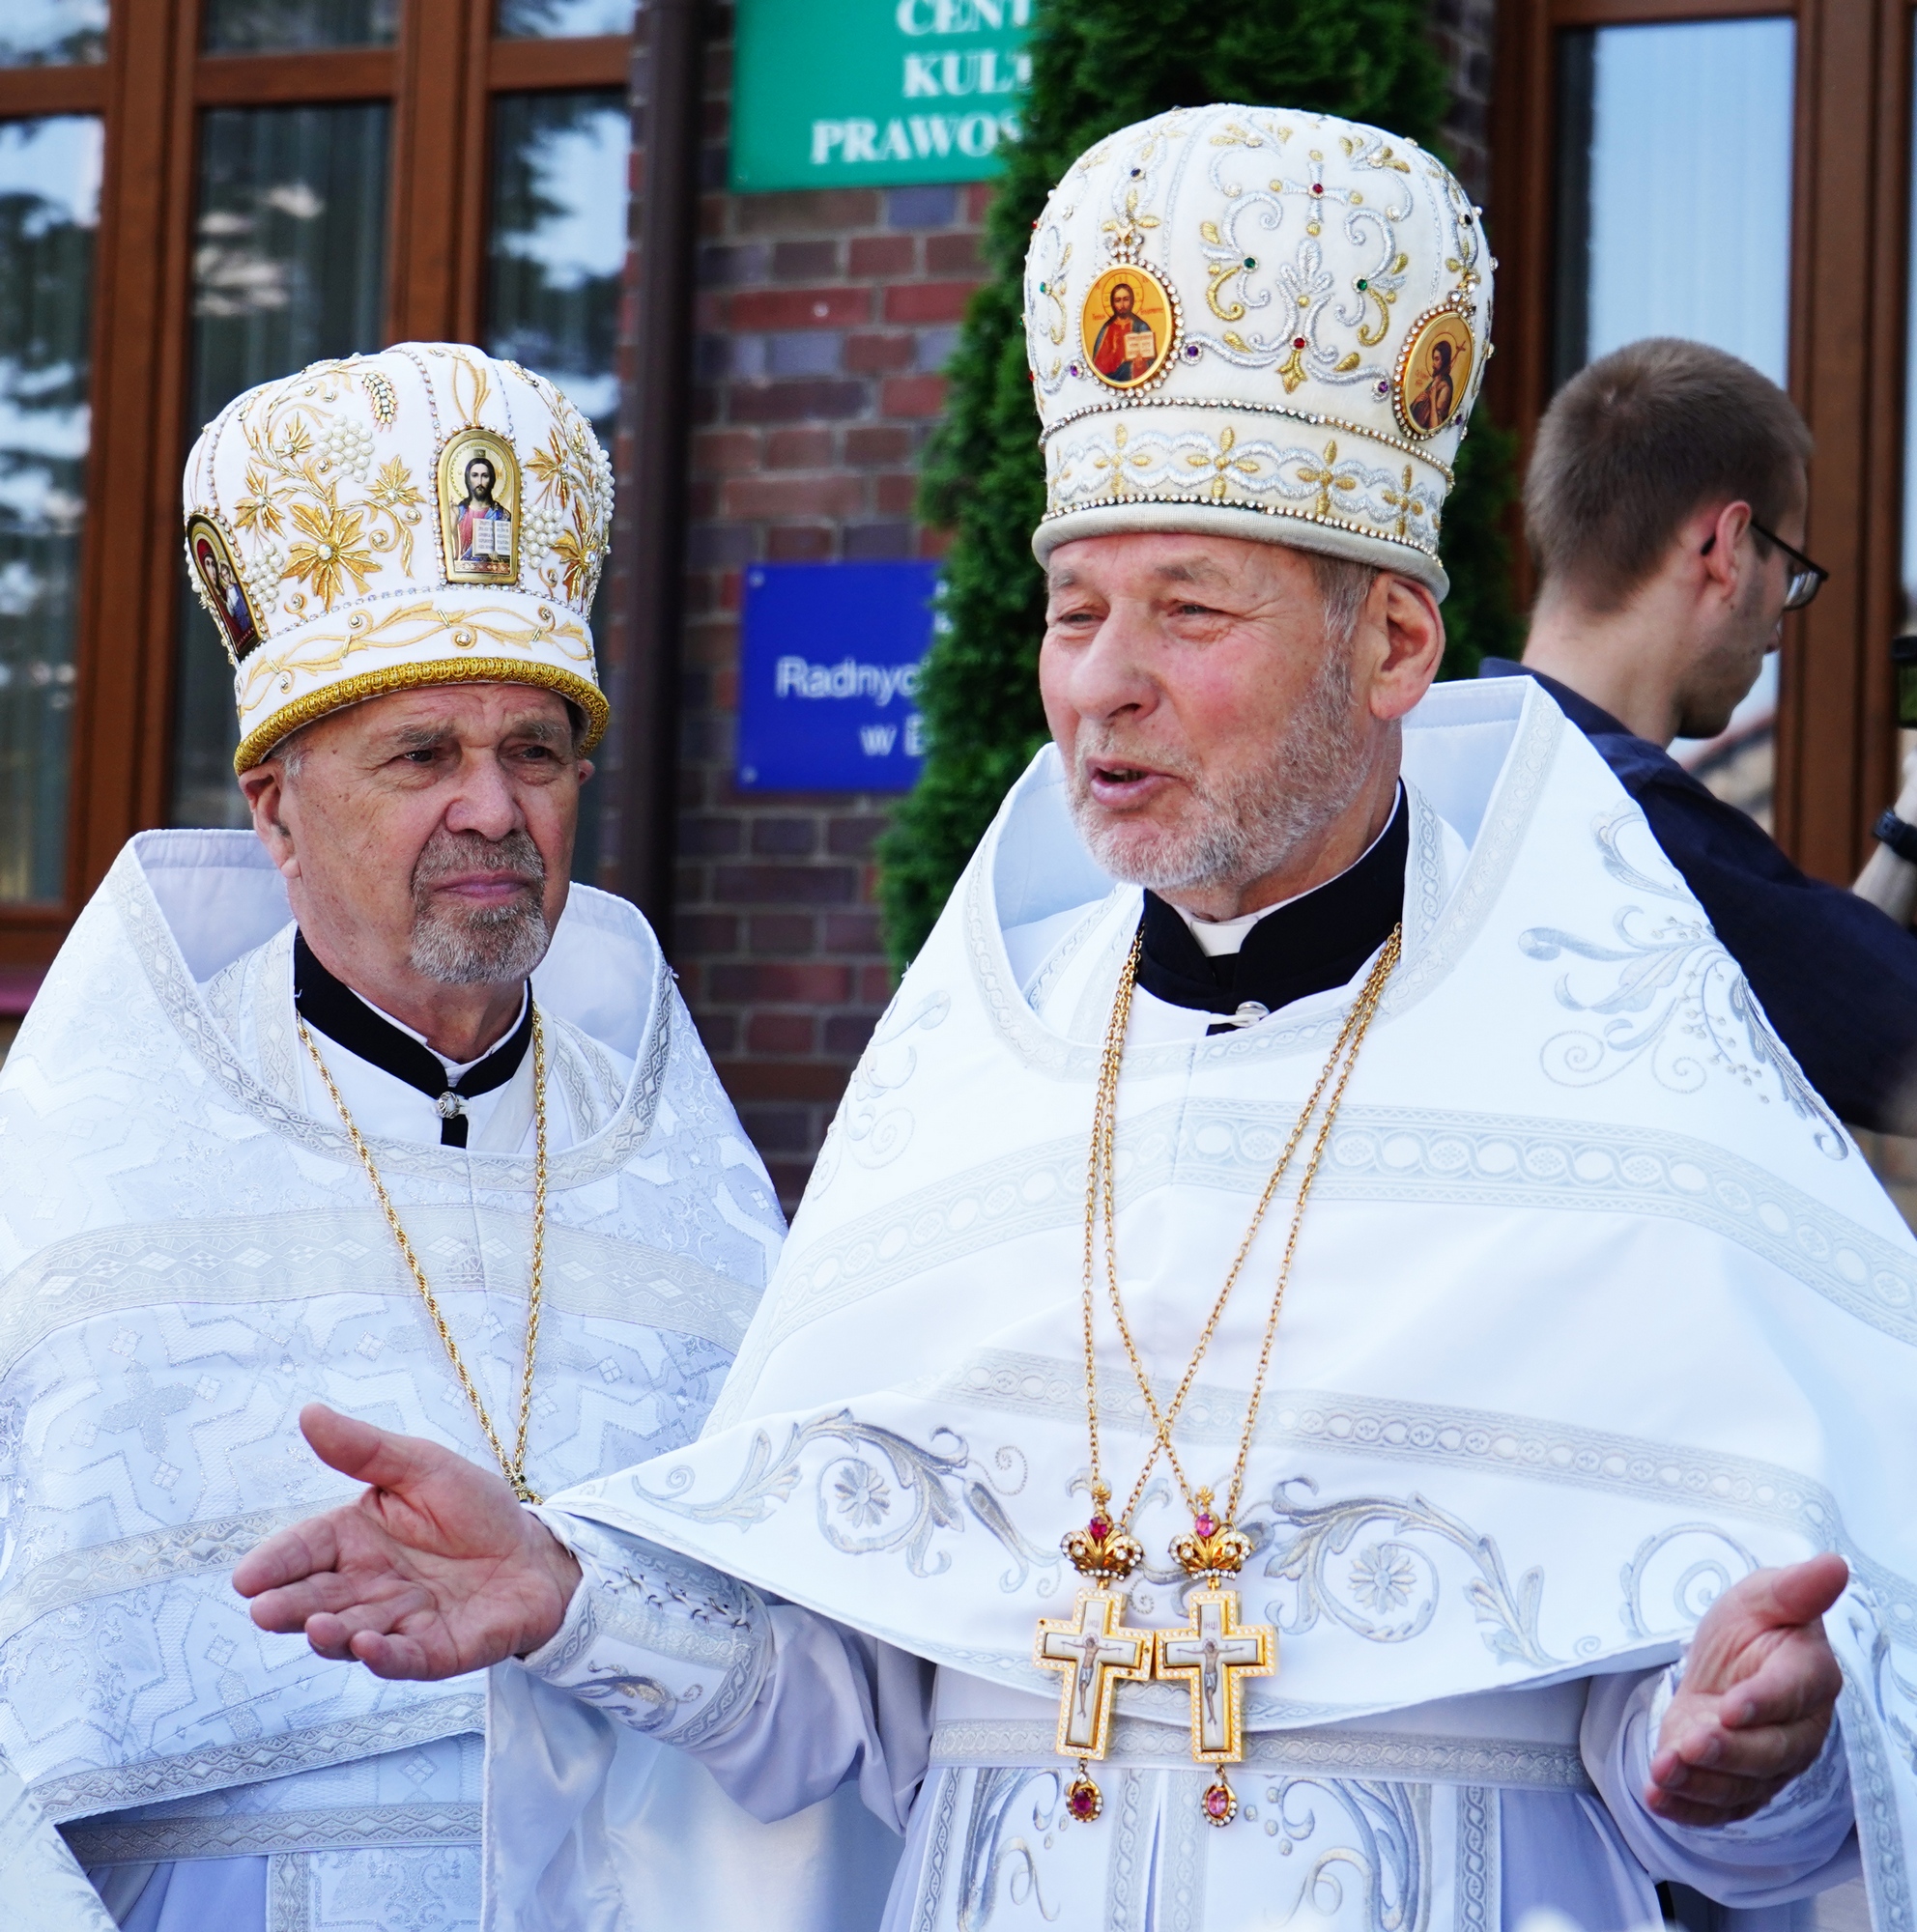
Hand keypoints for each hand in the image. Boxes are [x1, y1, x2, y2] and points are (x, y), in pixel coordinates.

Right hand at [233, 1404, 581, 1679]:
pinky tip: (368, 1646)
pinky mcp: (433, 1652)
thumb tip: (308, 1413)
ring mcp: (398, 1622)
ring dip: (331, 1634)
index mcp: (356, 1538)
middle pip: (317, 1599)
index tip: (247, 1577)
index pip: (305, 1550)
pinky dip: (384, 1656)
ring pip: (352, 1633)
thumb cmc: (474, 1510)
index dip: (275, 1564)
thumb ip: (366, 1450)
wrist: (536, 1554)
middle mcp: (367, 1586)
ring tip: (317, 1627)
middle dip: (289, 1607)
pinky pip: (404, 1658)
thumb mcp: (423, 1467)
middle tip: (264, 1610)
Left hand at [1646, 1552, 1847, 1826]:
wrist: (1731, 1662)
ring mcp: (1769, 1763)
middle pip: (1769, 1751)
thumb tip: (1834, 1564)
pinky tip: (1659, 1799)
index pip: (1792, 1693)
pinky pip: (1722, 1806)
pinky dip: (1691, 1809)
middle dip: (1728, 1752)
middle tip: (1690, 1743)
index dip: (1763, 1702)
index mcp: (1808, 1676)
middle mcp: (1797, 1729)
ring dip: (1702, 1783)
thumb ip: (1796, 1588)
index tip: (1731, 1706)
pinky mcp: (1739, 1784)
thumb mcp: (1763, 1596)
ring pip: (1744, 1784)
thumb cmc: (1754, 1626)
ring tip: (1663, 1771)